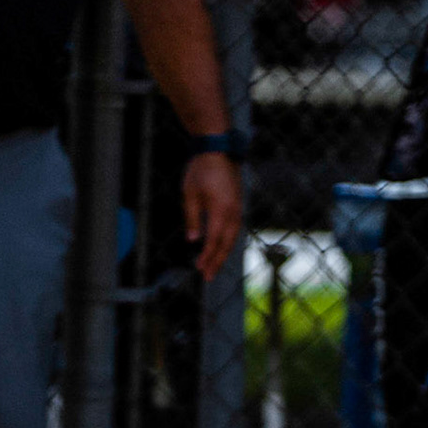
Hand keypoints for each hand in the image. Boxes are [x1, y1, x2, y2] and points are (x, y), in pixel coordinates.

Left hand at [183, 153, 242, 280]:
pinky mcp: (237, 207)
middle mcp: (234, 214)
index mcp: (221, 211)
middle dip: (217, 261)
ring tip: (213, 266)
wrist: (218, 151)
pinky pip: (235, 230)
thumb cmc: (201, 171)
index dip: (207, 256)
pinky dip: (227, 242)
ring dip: (223, 254)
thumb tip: (193, 240)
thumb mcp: (190, 194)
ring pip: (233, 239)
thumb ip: (192, 218)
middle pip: (227, 244)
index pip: (214, 240)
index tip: (200, 269)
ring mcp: (238, 210)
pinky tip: (221, 248)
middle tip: (208, 276)